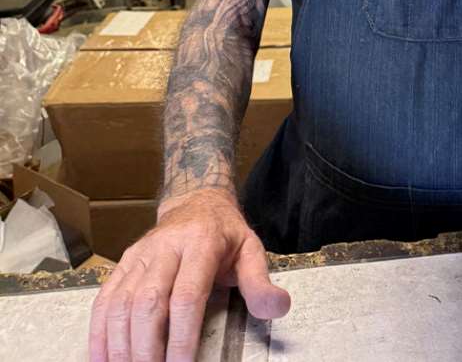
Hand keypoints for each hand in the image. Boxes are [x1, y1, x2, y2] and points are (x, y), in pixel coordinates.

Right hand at [89, 188, 290, 361]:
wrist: (197, 201)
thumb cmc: (225, 233)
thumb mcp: (250, 249)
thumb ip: (260, 282)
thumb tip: (277, 308)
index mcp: (201, 242)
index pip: (187, 296)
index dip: (181, 336)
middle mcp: (165, 246)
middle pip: (148, 303)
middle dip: (147, 349)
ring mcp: (140, 254)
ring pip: (120, 304)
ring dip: (120, 346)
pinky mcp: (123, 262)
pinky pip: (105, 300)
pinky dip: (99, 334)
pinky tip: (103, 360)